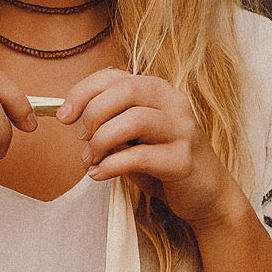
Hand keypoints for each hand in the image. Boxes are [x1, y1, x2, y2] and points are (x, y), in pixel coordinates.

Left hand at [57, 69, 245, 231]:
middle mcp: (174, 103)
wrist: (208, 195)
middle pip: (125, 90)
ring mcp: (182, 130)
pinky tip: (98, 175)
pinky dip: (111, 166)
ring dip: (102, 141)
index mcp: (158, 91)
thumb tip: (71, 117)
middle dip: (93, 114)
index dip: (83, 92)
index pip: (114, 76)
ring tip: (91, 160)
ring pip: (134, 120)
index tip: (63, 116)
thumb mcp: (135, 136)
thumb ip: (111, 122)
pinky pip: (140, 156)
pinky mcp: (183, 159)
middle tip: (82, 140)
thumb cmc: (164, 163)